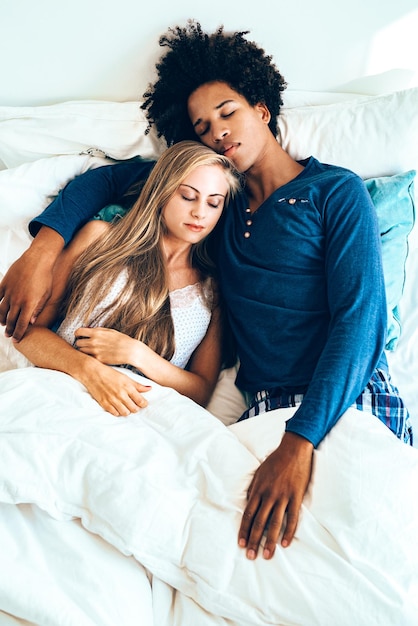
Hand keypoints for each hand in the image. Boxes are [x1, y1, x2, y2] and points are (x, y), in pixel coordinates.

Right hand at [0, 250, 53, 340]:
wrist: (37, 259)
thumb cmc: (45, 276)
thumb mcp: (46, 294)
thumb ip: (39, 309)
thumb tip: (33, 321)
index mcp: (29, 304)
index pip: (22, 324)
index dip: (19, 334)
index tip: (16, 340)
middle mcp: (17, 300)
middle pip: (11, 319)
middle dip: (9, 329)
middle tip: (8, 335)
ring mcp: (9, 292)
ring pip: (2, 310)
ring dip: (2, 319)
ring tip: (3, 324)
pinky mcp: (4, 284)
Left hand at [74, 327, 138, 364]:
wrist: (130, 351)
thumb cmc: (122, 340)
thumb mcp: (110, 331)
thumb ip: (98, 330)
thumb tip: (90, 329)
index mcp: (96, 333)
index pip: (79, 332)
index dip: (77, 333)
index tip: (78, 335)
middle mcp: (94, 342)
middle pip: (78, 343)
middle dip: (81, 343)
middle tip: (84, 343)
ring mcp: (95, 352)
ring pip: (81, 351)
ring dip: (84, 350)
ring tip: (90, 350)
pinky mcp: (98, 360)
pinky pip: (89, 358)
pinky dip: (90, 357)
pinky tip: (96, 355)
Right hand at [80, 359, 150, 416]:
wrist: (92, 373)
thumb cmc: (110, 374)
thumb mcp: (126, 378)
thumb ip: (138, 385)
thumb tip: (150, 388)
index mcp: (128, 387)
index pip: (141, 401)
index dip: (144, 404)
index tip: (143, 403)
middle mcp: (121, 395)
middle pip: (134, 409)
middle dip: (136, 408)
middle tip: (135, 405)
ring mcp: (112, 400)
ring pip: (125, 413)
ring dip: (127, 411)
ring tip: (126, 406)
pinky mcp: (104, 404)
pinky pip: (115, 413)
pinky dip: (118, 412)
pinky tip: (118, 407)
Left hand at [238, 431, 312, 559]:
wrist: (293, 449)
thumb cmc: (275, 460)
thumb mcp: (259, 473)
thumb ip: (253, 489)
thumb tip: (248, 504)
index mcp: (258, 489)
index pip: (248, 514)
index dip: (244, 530)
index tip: (240, 543)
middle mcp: (268, 495)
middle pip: (259, 522)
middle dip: (253, 540)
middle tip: (250, 556)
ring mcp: (283, 496)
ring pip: (274, 523)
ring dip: (270, 541)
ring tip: (267, 555)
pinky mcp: (296, 496)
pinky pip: (292, 517)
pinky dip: (289, 531)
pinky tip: (285, 543)